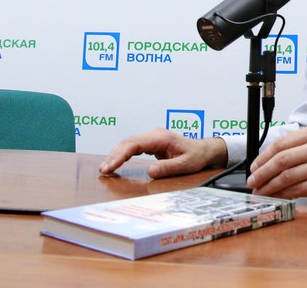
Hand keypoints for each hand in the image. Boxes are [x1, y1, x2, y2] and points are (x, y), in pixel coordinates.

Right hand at [99, 128, 227, 178]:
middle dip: (114, 155)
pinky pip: (132, 146)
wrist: (203, 150)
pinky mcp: (151, 142)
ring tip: (105, 169)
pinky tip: (114, 163)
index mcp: (161, 137)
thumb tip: (150, 171)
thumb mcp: (185, 165)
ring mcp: (152, 137)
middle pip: (128, 142)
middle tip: (103, 171)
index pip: (135, 144)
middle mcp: (154, 134)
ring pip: (128, 143)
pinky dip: (122, 154)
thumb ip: (168, 168)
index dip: (120, 155)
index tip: (110, 166)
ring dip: (116, 155)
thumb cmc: (196, 156)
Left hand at [246, 124, 306, 197]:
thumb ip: (296, 147)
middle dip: (263, 173)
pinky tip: (277, 196)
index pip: (281, 144)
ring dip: (270, 187)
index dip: (263, 157)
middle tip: (252, 182)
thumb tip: (265, 164)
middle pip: (282, 160)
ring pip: (287, 176)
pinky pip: (298, 189)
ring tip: (260, 192)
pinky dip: (284, 194)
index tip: (254, 167)